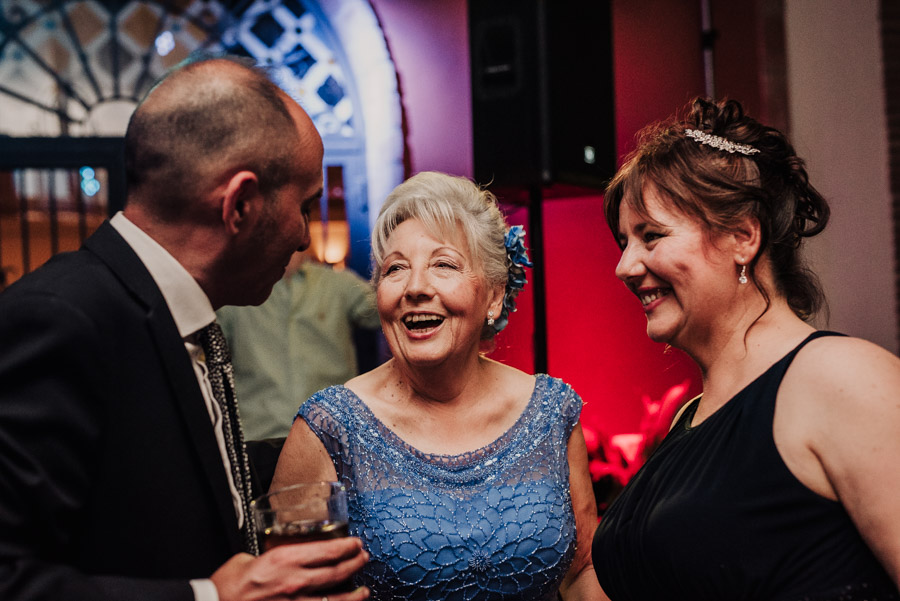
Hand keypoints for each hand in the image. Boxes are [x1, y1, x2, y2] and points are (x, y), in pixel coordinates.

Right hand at [211, 537, 369, 600]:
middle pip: (336, 572)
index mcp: (284, 559)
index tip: (356, 543)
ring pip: (334, 600)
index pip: (327, 551)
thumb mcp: (248, 558)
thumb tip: (279, 555)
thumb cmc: (227, 585)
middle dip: (355, 564)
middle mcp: (295, 581)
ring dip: (354, 595)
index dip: (346, 546)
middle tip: (364, 559)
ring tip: (364, 591)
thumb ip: (269, 555)